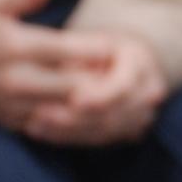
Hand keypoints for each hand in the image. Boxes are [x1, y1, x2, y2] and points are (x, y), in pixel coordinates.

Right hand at [0, 0, 167, 145]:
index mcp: (13, 46)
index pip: (67, 50)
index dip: (100, 50)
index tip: (124, 45)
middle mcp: (15, 80)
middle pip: (76, 88)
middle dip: (109, 84)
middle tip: (140, 77)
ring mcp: (14, 106)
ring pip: (70, 115)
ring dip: (101, 111)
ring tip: (131, 105)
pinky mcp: (15, 124)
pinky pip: (57, 132)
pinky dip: (84, 129)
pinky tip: (108, 125)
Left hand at [14, 30, 166, 147]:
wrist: (120, 58)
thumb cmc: (95, 45)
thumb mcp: (86, 41)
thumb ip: (76, 58)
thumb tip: (58, 76)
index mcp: (140, 63)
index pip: (123, 87)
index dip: (98, 97)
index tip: (72, 100)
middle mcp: (148, 92)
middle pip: (114, 115)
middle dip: (75, 119)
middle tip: (39, 116)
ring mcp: (142, 115)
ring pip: (105, 132)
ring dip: (68, 132)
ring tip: (33, 125)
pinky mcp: (128, 132)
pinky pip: (99, 140)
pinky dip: (69, 138)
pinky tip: (41, 132)